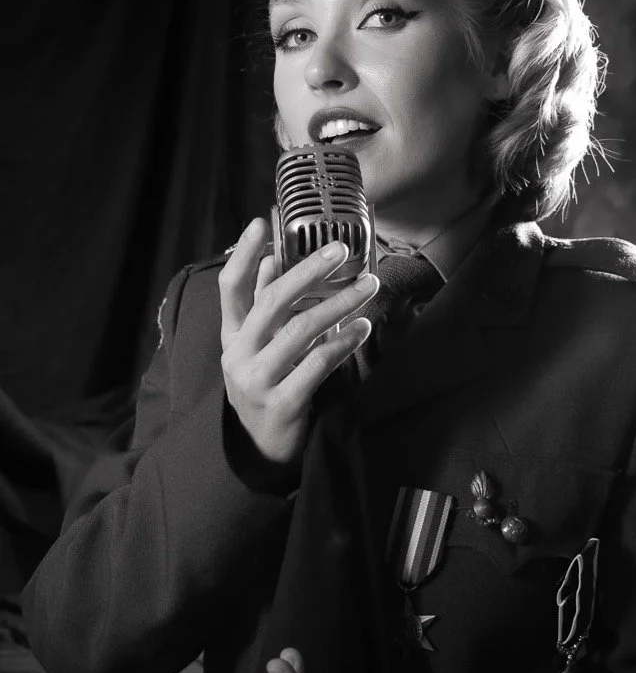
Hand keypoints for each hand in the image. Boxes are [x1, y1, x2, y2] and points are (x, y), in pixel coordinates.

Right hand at [219, 219, 378, 463]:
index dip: (244, 255)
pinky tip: (363, 327)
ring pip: (301, 330)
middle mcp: (239, 355)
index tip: (261, 223)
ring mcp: (258, 380)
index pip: (230, 288)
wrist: (259, 449)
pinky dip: (344, 342)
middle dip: (308, 271)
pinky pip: (318, 364)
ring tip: (368, 286)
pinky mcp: (283, 403)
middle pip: (272, 303)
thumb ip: (263, 305)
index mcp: (231, 337)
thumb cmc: (265, 386)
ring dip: (339, 303)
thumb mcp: (256, 347)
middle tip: (340, 249)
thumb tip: (273, 260)